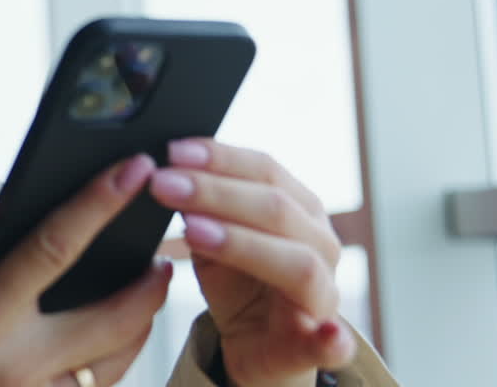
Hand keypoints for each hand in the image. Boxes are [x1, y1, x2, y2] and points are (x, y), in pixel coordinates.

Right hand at [0, 154, 172, 386]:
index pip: (54, 248)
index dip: (98, 204)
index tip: (131, 171)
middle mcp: (19, 365)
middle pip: (114, 319)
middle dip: (150, 284)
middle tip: (165, 256)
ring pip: (114, 366)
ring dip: (139, 328)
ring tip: (145, 298)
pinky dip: (108, 369)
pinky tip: (105, 350)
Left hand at [150, 138, 356, 386]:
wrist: (255, 345)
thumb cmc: (237, 283)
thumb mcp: (211, 239)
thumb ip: (198, 208)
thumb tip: (166, 170)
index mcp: (299, 208)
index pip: (265, 169)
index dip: (220, 157)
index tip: (173, 151)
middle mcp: (319, 243)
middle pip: (276, 208)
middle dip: (215, 192)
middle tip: (164, 184)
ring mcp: (324, 293)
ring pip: (298, 263)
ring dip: (243, 243)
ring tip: (191, 231)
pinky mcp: (318, 344)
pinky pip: (332, 344)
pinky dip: (332, 340)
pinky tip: (326, 335)